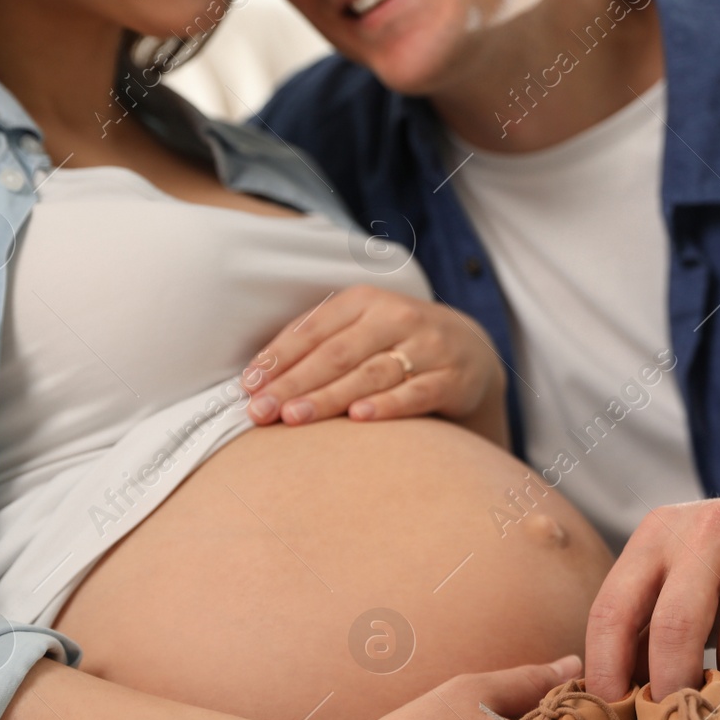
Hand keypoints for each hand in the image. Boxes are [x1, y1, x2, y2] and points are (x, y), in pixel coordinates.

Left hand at [242, 286, 506, 442]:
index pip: (314, 330)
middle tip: (260, 411)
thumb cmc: (397, 342)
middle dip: (295, 383)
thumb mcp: (361, 328)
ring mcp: (427, 347)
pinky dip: (388, 405)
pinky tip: (359, 418)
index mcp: (365, 301)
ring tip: (295, 417)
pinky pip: (416, 392)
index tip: (248, 386)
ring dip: (330, 397)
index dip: (279, 358)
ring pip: (371, 374)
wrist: (471, 351)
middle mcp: (396, 317)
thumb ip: (317, 343)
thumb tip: (258, 375)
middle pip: (337, 354)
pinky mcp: (452, 377)